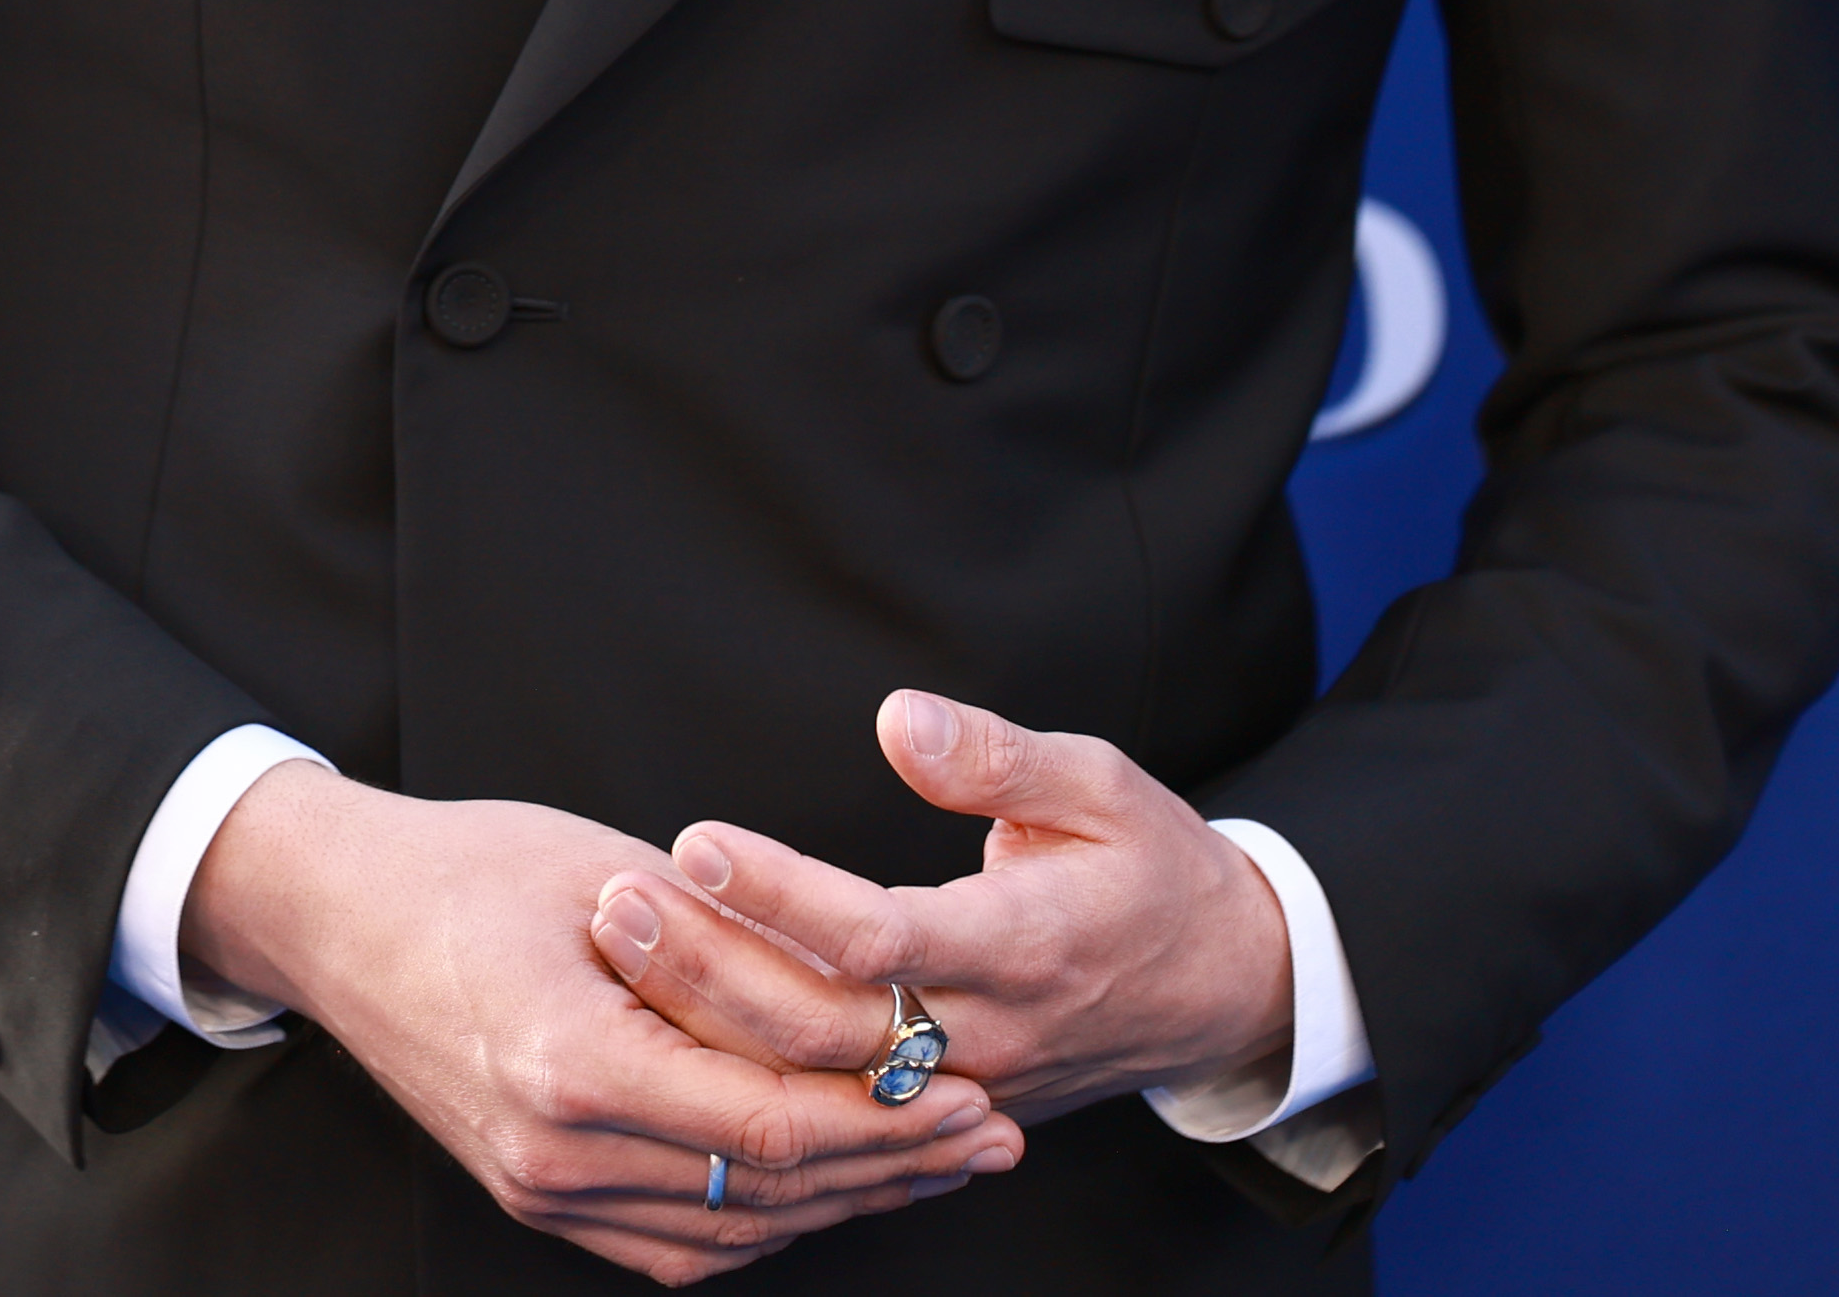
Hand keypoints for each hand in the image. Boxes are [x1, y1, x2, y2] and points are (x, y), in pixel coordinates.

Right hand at [181, 764, 1021, 1281]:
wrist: (342, 918)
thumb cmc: (474, 868)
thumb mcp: (616, 875)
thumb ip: (733, 952)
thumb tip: (859, 993)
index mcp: (572, 1065)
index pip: (770, 1122)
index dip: (887, 1115)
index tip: (970, 1088)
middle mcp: (555, 1154)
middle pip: (764, 1190)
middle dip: (893, 1165)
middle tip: (992, 1134)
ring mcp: (541, 1191)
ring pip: (728, 1231)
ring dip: (845, 1201)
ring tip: (938, 1162)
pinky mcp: (538, 1197)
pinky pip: (675, 1242)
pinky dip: (765, 1222)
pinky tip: (834, 1190)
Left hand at [587, 691, 1298, 1131]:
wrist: (1221, 991)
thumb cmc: (1154, 868)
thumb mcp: (1101, 783)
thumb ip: (996, 757)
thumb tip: (897, 720)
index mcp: (1027, 946)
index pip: (879, 937)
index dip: (781, 896)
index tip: (697, 842)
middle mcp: (989, 1035)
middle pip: (821, 1024)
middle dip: (709, 966)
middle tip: (617, 901)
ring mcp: (964, 1091)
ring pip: (812, 1081)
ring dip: (708, 1022)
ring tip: (620, 948)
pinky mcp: (944, 1117)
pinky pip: (834, 1112)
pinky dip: (749, 1076)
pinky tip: (670, 1029)